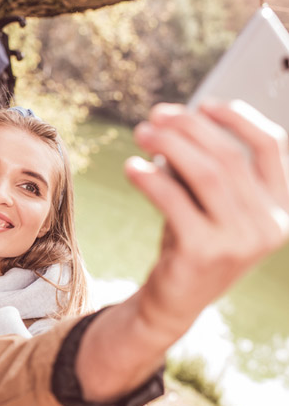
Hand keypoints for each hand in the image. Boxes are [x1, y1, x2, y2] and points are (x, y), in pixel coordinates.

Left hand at [127, 101, 288, 334]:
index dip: (239, 118)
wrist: (173, 302)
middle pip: (230, 156)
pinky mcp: (203, 252)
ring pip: (206, 173)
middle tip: (154, 117)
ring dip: (169, 145)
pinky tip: (131, 167)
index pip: (273, 146)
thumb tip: (174, 120)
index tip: (203, 104)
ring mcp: (240, 242)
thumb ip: (205, 166)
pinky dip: (151, 178)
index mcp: (279, 207)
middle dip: (189, 128)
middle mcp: (269, 225)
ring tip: (140, 133)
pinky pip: (175, 200)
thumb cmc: (191, 242)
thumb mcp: (208, 203)